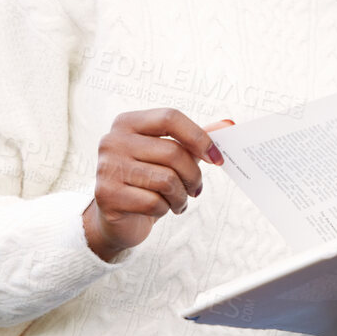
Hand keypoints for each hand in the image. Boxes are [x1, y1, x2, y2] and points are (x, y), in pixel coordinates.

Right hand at [82, 109, 233, 261]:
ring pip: (166, 180)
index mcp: (127, 122)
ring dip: (181, 196)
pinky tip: (161, 210)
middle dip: (193, 175)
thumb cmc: (147, 180)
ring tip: (178, 201)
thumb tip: (229, 125)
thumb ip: (195, 139)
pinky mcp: (107, 196)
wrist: (116, 217)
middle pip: (173, 152)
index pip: (170, 118)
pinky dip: (165, 210)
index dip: (199, 138)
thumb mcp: (171, 155)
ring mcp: (107, 168)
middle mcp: (112, 141)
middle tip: (196, 188)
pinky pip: (154, 203)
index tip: (217, 158)